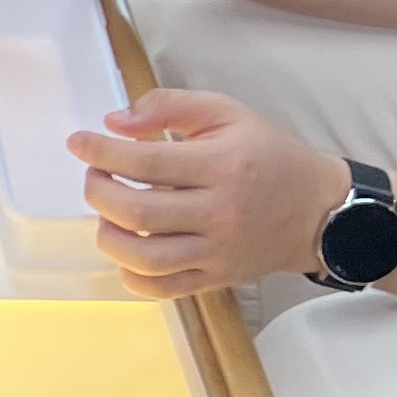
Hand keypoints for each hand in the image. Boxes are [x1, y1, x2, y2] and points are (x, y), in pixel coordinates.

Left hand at [68, 89, 351, 300]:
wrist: (317, 209)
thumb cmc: (268, 155)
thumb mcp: (227, 113)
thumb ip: (171, 107)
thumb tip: (116, 121)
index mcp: (222, 165)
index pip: (145, 163)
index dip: (101, 151)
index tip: (79, 142)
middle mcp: (219, 213)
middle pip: (138, 212)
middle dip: (98, 192)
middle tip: (94, 177)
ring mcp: (217, 252)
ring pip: (144, 257)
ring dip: (109, 235)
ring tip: (106, 213)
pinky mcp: (216, 279)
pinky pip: (162, 289)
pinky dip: (131, 275)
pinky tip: (126, 251)